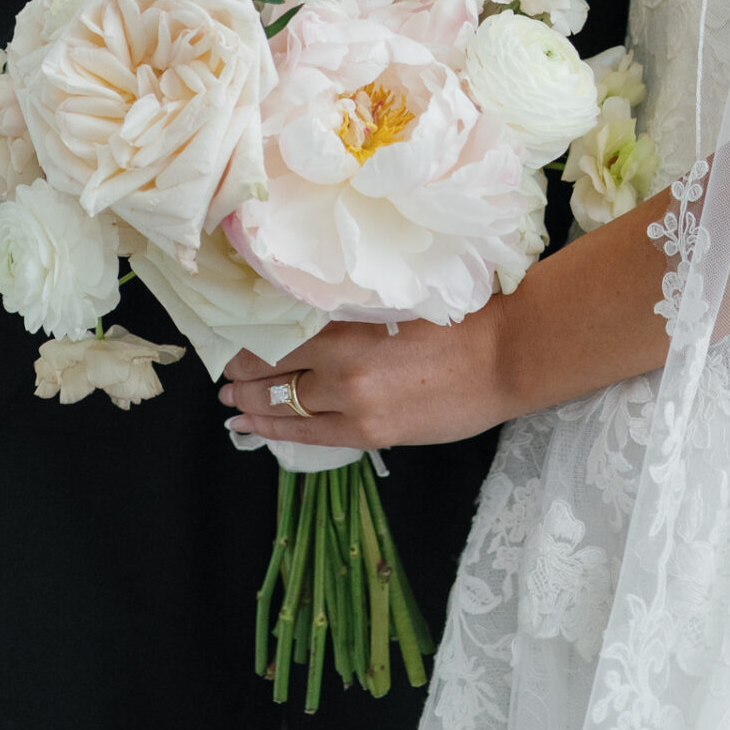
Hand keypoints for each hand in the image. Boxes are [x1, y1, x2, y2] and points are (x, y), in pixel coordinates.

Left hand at [219, 307, 514, 452]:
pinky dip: (274, 428)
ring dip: (250, 400)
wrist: (505, 354)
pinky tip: (253, 425)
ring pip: (283, 401)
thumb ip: (349, 303)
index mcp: (347, 316)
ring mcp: (353, 401)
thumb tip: (303, 307)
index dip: (249, 332)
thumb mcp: (394, 294)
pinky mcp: (369, 432)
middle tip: (224, 367)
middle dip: (242, 369)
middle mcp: (342, 360)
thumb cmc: (459, 313)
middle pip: (272, 365)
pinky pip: (307, 435)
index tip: (233, 329)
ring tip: (229, 399)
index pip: (277, 326)